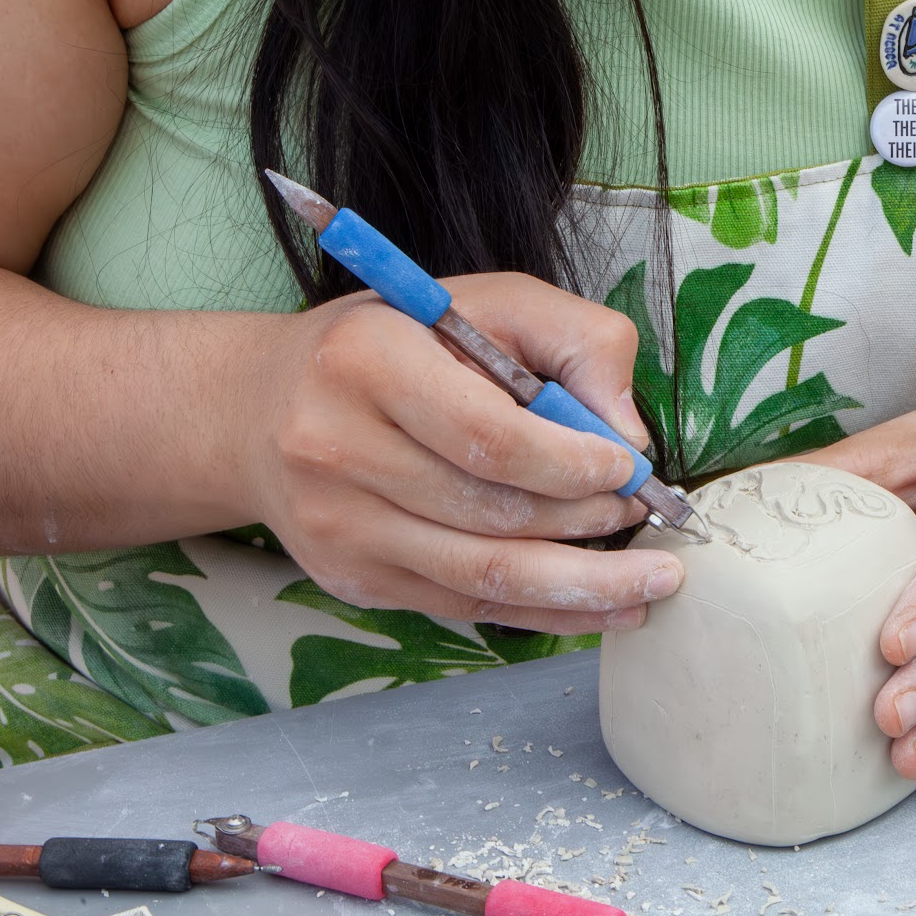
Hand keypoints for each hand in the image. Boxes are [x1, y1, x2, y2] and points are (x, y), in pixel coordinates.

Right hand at [243, 272, 680, 635]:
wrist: (264, 407)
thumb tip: (629, 433)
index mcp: (368, 363)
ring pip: (484, 575)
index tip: (627, 467)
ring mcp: (339, 527)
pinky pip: (465, 607)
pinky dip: (545, 613)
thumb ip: (575, 340)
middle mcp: (337, 450)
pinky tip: (605, 608)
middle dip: (588, 521)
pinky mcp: (352, 579)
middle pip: (490, 513)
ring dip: (582, 584)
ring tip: (651, 579)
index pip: (487, 434)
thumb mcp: (489, 303)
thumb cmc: (398, 343)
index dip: (570, 462)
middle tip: (649, 514)